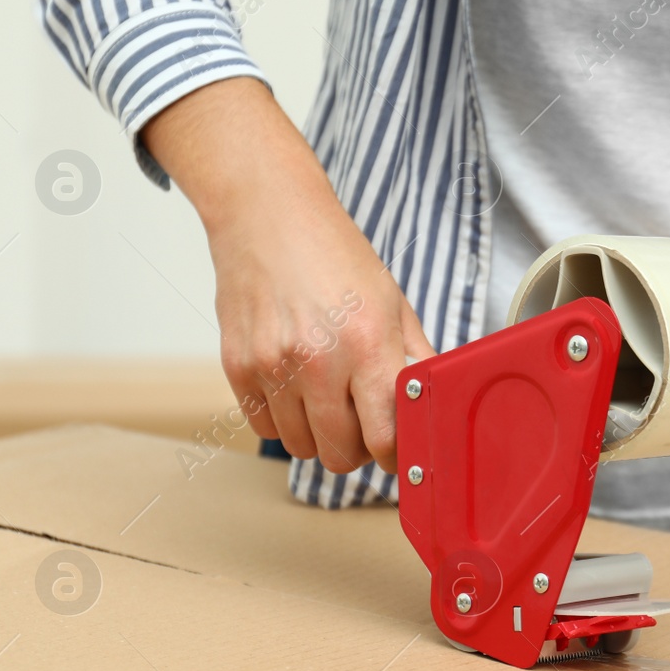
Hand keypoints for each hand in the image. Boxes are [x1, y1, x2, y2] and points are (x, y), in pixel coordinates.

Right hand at [142, 78, 434, 473]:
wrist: (269, 216)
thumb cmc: (335, 256)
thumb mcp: (393, 302)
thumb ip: (415, 359)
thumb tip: (431, 407)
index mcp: (368, 343)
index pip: (384, 437)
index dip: (395, 454)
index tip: (396, 451)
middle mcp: (319, 360)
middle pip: (340, 454)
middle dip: (356, 449)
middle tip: (361, 423)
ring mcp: (273, 366)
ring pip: (300, 447)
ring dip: (317, 435)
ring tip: (326, 399)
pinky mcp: (238, 366)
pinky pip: (264, 427)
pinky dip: (282, 420)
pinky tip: (295, 389)